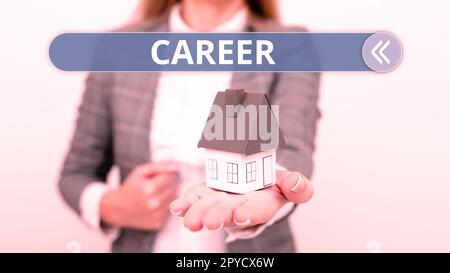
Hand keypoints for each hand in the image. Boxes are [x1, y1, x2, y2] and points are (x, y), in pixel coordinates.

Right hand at [100, 162, 177, 230]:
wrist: (118, 208)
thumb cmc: (130, 188)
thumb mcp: (140, 172)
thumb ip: (159, 167)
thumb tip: (175, 168)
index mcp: (149, 189)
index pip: (170, 177)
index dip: (165, 175)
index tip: (157, 177)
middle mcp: (154, 203)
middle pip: (173, 188)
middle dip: (167, 184)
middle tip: (155, 185)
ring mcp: (157, 215)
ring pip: (173, 199)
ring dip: (167, 195)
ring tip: (154, 194)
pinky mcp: (158, 223)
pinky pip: (170, 210)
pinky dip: (164, 205)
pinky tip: (155, 204)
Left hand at [169, 170, 312, 230]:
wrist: (252, 182)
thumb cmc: (271, 186)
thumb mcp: (288, 183)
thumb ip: (297, 186)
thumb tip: (297, 184)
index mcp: (261, 205)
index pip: (257, 211)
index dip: (249, 213)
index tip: (242, 215)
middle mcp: (238, 208)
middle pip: (228, 213)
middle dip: (219, 216)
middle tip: (211, 221)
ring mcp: (219, 202)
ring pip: (207, 209)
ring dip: (198, 214)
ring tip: (190, 221)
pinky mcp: (204, 195)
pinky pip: (193, 201)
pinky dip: (184, 205)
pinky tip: (177, 208)